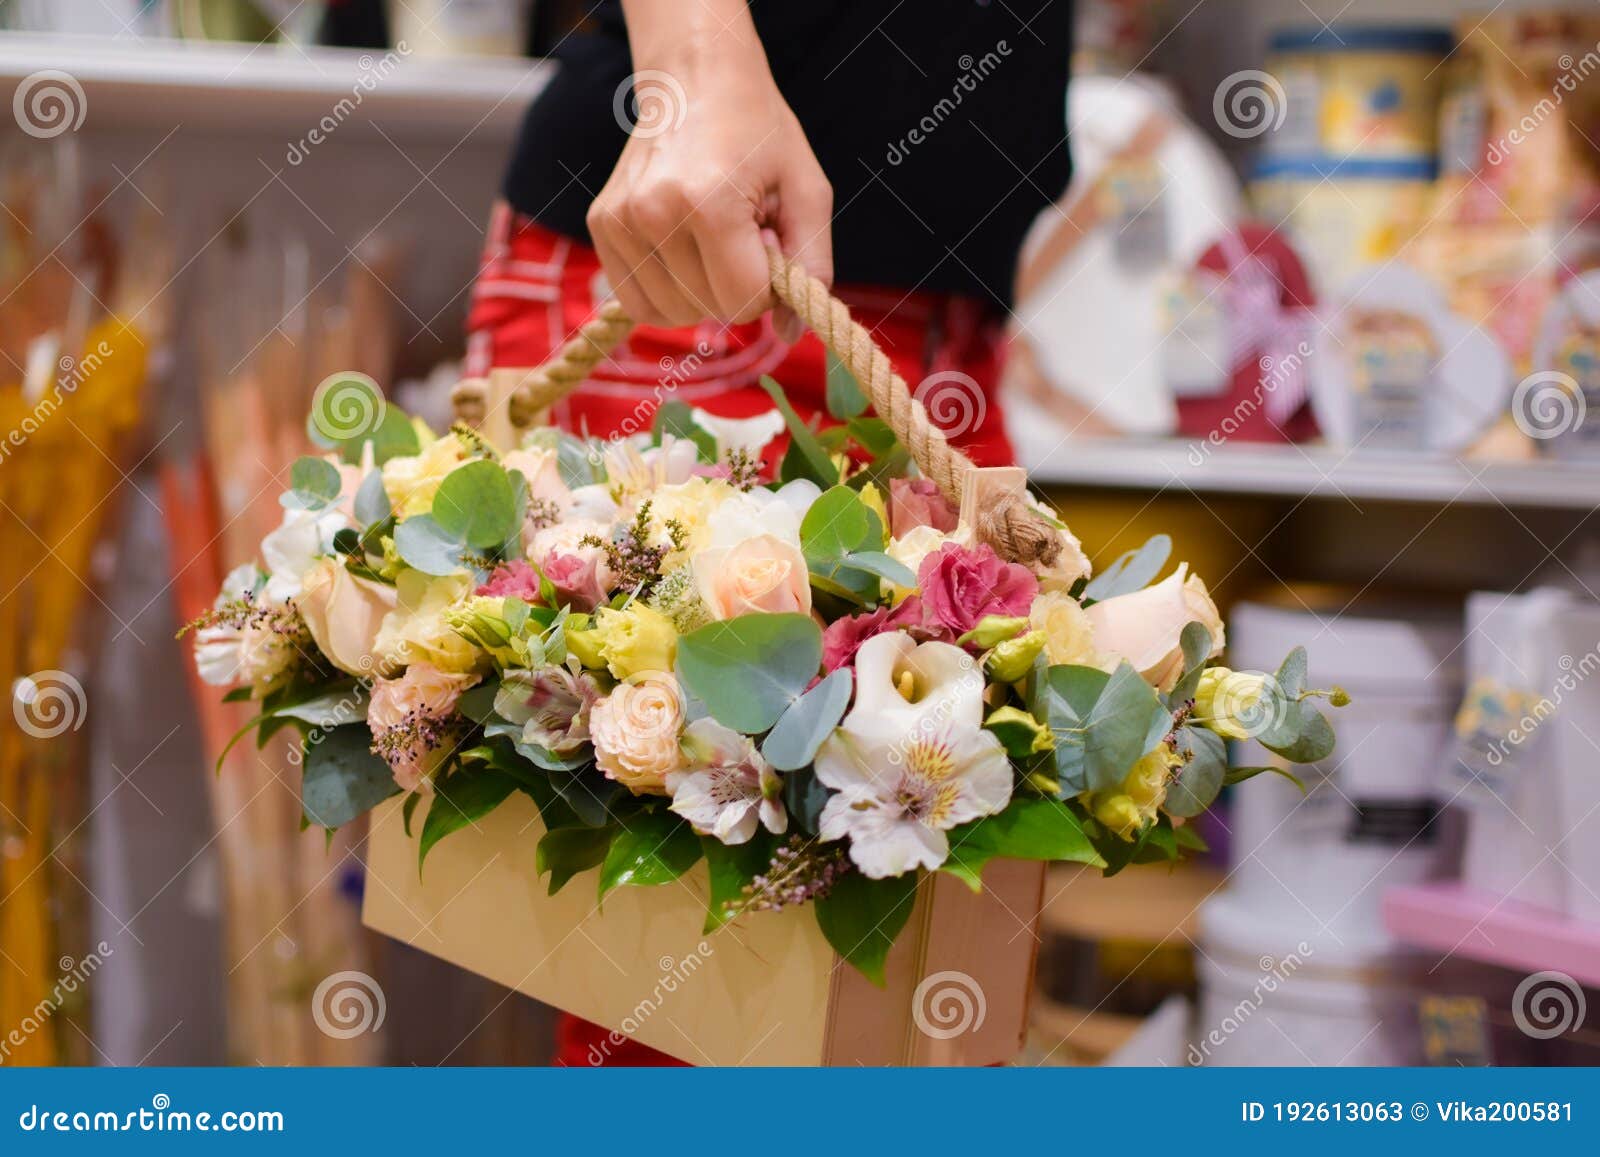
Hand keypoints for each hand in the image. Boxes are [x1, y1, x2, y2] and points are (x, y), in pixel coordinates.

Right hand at [586, 26, 831, 336]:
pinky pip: (638, 302)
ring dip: (702, 291)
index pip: (743, 302)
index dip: (768, 289)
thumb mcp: (806, 189)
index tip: (768, 246)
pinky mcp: (601, 226)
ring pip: (673, 314)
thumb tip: (790, 335)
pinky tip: (683, 251)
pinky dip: (668, 293)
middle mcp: (653, 213)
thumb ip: (811, 265)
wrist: (695, 78)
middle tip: (742, 234)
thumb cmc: (757, 131)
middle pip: (709, 311)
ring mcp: (620, 221)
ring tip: (712, 238)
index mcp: (708, 202)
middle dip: (736, 286)